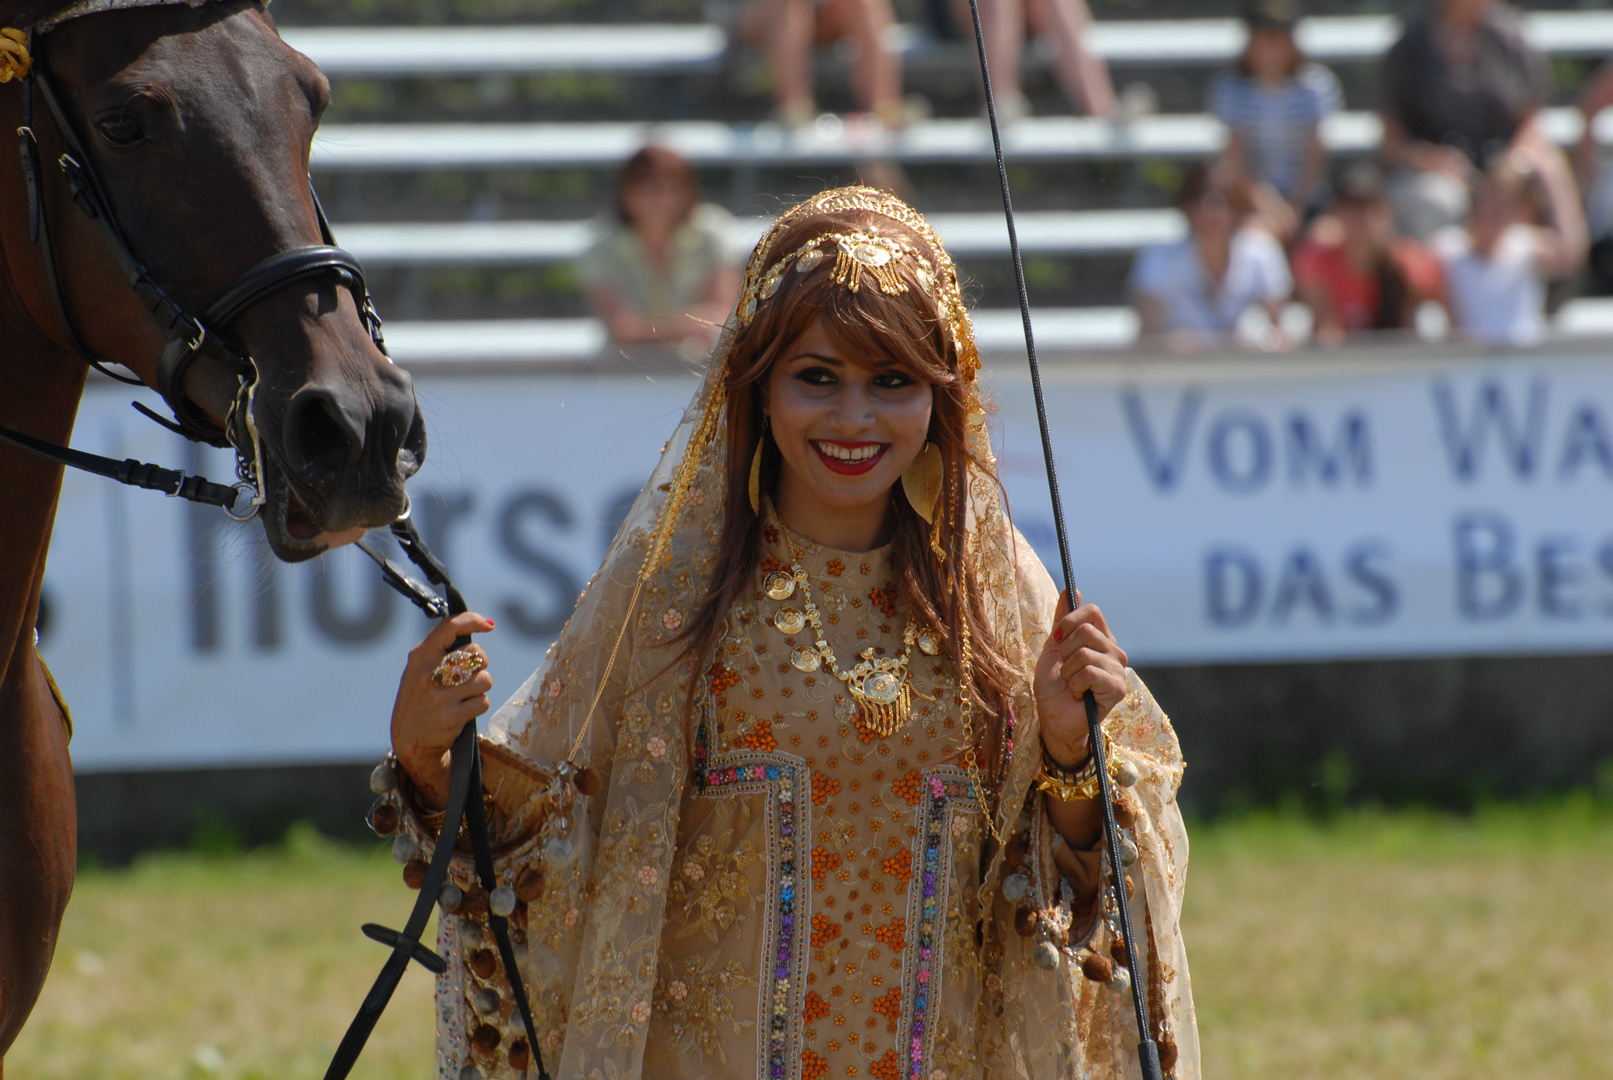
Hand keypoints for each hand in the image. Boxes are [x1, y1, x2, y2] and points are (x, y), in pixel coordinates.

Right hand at [391, 611, 495, 808]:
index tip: (489, 625)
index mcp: (420, 656)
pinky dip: (479, 705)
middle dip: (482, 663)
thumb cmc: (420, 700)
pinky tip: (464, 710)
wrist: (410, 741)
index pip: (449, 627)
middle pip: (476, 654)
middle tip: (472, 673)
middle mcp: (428, 673)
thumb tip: (479, 627)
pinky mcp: (451, 716)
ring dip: (481, 687)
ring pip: (484, 679)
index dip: (473, 621)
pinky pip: (483, 702)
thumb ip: (440, 651)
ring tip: (465, 695)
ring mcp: (439, 695)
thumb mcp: (419, 671)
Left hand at [1033, 590, 1128, 767]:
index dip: (1069, 621)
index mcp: (1100, 639)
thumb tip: (1071, 589)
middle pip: (1086, 630)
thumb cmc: (1053, 686)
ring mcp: (1118, 669)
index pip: (1093, 611)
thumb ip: (1062, 621)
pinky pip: (1090, 672)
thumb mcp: (1053, 649)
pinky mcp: (1118, 688)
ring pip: (1084, 653)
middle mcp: (1113, 651)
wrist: (1053, 719)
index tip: (1057, 639)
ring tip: (1072, 685)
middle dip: (1065, 652)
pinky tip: (1081, 695)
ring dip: (1068, 672)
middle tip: (1066, 670)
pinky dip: (1076, 684)